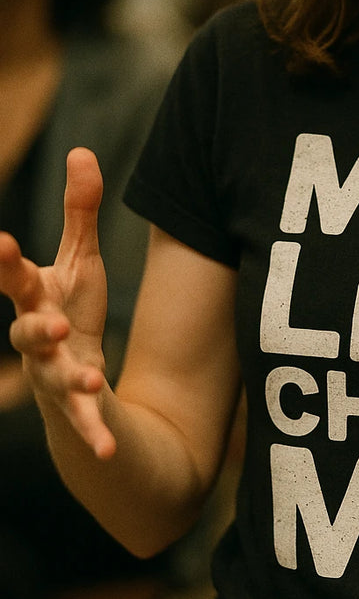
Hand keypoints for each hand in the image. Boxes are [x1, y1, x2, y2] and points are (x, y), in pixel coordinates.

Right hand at [0, 147, 114, 458]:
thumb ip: (80, 211)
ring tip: (91, 376)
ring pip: (54, 378)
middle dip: (34, 326)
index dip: (6, 261)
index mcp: (36, 300)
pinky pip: (85, 420)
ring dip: (70, 376)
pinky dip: (95, 435)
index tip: (1, 242)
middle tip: (50, 321)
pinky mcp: (76, 408)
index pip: (15, 278)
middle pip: (27, 332)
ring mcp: (52, 377)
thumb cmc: (71, 310)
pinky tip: (108, 448)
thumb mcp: (81, 260)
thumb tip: (82, 149)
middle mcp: (36, 340)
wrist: (73, 380)